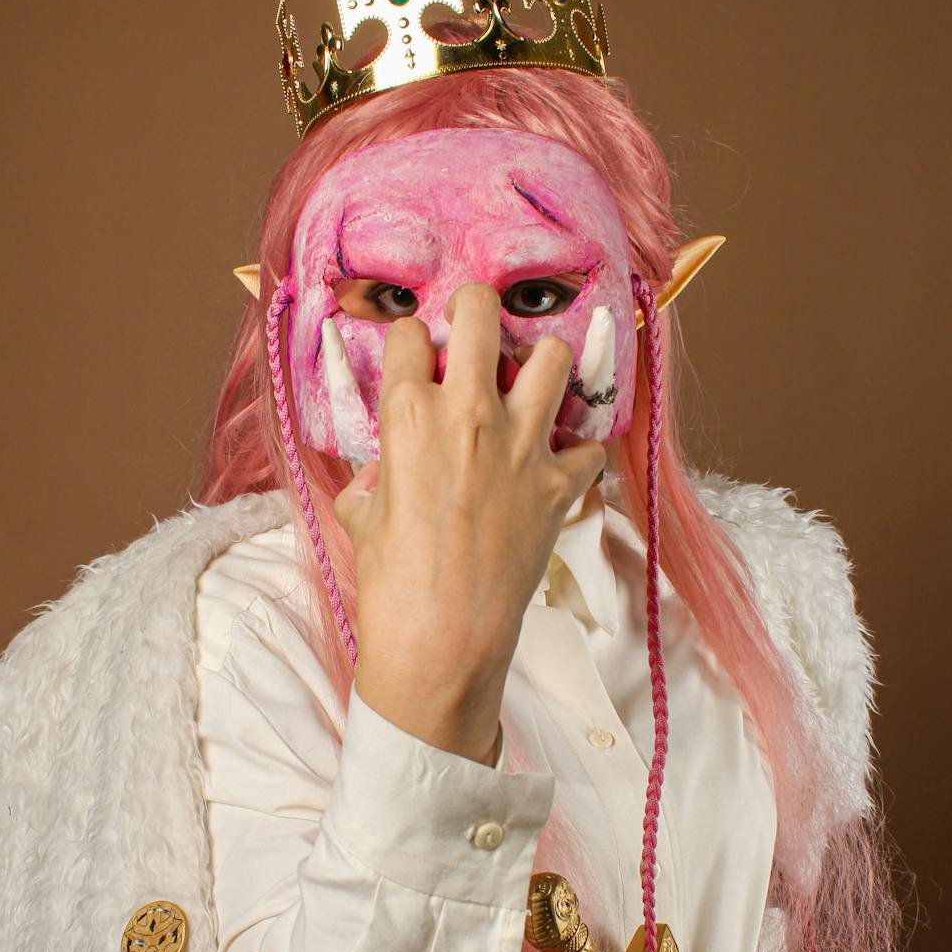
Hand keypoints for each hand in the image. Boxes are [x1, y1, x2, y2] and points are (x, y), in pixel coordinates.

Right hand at [332, 285, 607, 763]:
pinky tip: (559, 460)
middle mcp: (468, 412)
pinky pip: (590, 444)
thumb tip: (386, 469)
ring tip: (526, 385)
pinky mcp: (561, 484)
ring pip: (552, 356)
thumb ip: (376, 474)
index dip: (411, 345)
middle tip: (474, 330)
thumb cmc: (391, 584)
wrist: (442, 641)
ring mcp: (522, 445)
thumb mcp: (361, 516)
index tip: (416, 361)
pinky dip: (579, 448)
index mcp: (408, 413)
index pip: (409, 335)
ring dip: (539, 364)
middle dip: (475, 310)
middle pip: (481, 311)